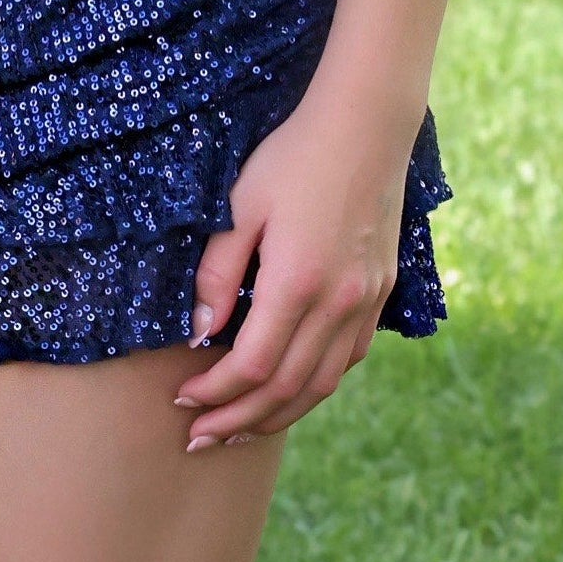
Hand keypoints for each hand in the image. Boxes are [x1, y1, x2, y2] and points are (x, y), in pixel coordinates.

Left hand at [172, 87, 410, 447]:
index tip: (182, 400)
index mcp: (298, 281)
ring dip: (278, 415)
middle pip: (287, 389)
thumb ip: (217, 272)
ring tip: (239, 429)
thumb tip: (200, 334)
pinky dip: (315, 385)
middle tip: (200, 436)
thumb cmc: (293, 157)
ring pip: (322, 385)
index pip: (253, 366)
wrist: (365, 125)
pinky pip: (348, 359)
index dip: (216, 392)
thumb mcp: (241, 205)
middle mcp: (338, 302)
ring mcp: (365, 301)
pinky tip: (290, 390)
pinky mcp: (380, 292)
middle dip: (239, 419)